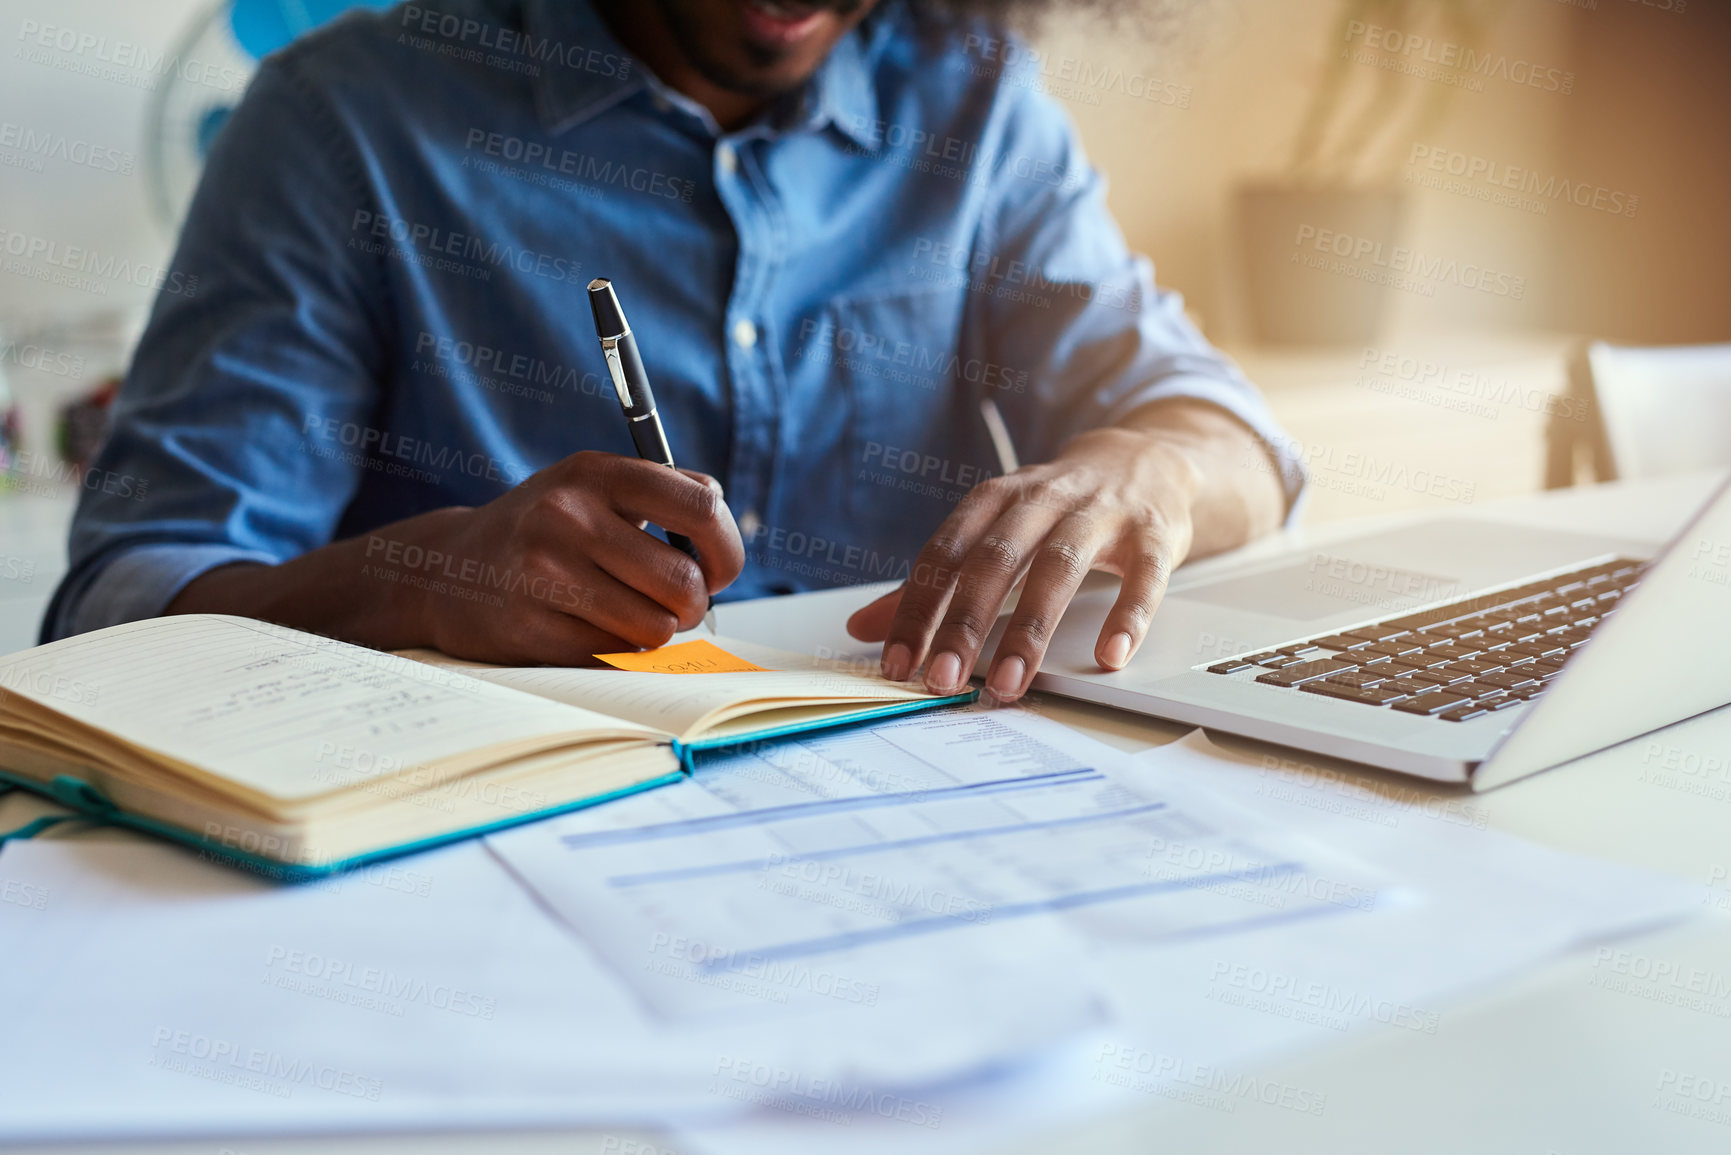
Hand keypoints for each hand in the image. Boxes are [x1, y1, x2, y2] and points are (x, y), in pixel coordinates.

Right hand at [410, 451, 742, 663]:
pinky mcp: (530, 626)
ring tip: (627, 614)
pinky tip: (586, 628)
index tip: (718, 570)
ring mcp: (544, 573)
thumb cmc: (546, 530)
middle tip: (671, 603)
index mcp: (596, 472)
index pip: (701, 507)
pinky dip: (615, 651)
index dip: (726, 549)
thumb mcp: (594, 488)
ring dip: (654, 632)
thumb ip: (665, 498)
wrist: (449, 568)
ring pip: (654, 629)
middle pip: (683, 583)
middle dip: (691, 605)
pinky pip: (614, 656)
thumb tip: (723, 552)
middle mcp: (568, 516)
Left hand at [845, 428, 1202, 702]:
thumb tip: (862, 627)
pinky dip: (1127, 615)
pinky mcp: (1152, 532)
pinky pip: (1141, 575)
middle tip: (944, 679)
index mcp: (995, 499)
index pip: (944, 553)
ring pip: (1059, 568)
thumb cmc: (1056, 507)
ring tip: (1012, 683)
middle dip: (965, 623)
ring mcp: (1099, 513)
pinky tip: (1110, 655)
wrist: (1143, 458)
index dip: (917, 608)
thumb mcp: (993, 528)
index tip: (898, 662)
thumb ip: (935, 579)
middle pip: (995, 559)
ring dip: (1032, 628)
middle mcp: (1042, 499)